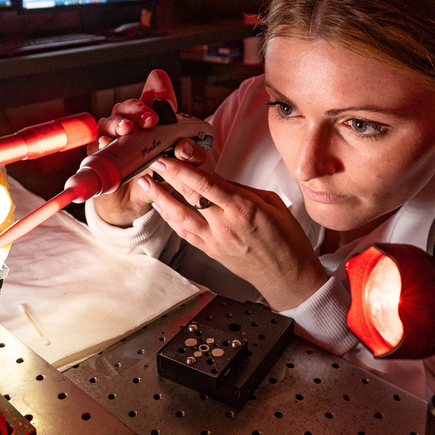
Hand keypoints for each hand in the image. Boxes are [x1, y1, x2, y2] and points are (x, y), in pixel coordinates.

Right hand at [91, 69, 207, 225]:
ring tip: (127, 129)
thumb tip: (184, 148)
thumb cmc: (158, 177)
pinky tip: (107, 143)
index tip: (162, 87)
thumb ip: (192, 156)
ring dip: (120, 122)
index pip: (154, 93)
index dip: (158, 86)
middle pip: (131, 105)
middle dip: (141, 109)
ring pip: (112, 120)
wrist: (134, 201)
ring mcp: (112, 135)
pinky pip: (98, 143)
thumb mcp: (182, 167)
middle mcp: (131, 122)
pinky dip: (104, 142)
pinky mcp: (99, 152)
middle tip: (151, 120)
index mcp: (153, 119)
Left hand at [139, 157, 328, 310]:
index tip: (167, 158)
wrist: (288, 277)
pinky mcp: (211, 252)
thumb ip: (243, 190)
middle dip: (167, 178)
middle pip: (189, 196)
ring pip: (179, 217)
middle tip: (150, 163)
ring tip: (145, 184)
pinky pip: (185, 233)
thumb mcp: (273, 203)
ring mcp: (215, 240)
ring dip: (160, 199)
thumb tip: (219, 180)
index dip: (183, 170)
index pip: (206, 183)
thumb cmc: (287, 240)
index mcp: (243, 208)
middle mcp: (225, 224)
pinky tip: (160, 207)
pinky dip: (170, 219)